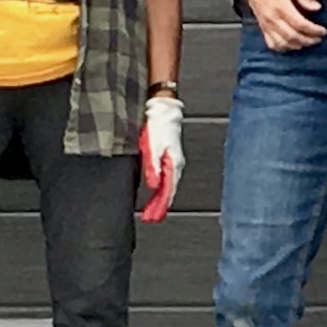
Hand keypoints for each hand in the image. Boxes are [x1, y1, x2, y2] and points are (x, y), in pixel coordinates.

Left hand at [138, 95, 183, 221]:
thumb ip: (152, 167)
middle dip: (160, 207)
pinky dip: (162, 189)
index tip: (152, 218)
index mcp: (172, 163)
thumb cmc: (159, 123)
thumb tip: (153, 185)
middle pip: (168, 191)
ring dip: (160, 199)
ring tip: (153, 211)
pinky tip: (157, 191)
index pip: (167, 191)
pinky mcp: (168, 156)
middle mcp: (175, 164)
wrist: (162, 108)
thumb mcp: (152, 146)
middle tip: (151, 219)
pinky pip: (167, 178)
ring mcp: (173, 161)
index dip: (159, 206)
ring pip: (168, 185)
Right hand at [246, 0, 326, 52]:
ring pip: (283, 43)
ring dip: (297, 45)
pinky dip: (283, 48)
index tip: (323, 31)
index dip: (313, 30)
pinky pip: (272, 44)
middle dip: (308, 40)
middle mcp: (273, 18)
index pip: (300, 24)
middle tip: (318, 38)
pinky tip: (292, 45)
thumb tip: (317, 7)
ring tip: (308, 42)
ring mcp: (266, 25)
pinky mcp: (263, 28)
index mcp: (281, 6)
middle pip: (293, 36)